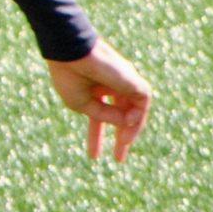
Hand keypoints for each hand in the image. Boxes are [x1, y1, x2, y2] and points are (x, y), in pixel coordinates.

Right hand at [46, 39, 153, 162]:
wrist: (71, 53)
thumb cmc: (70, 76)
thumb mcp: (82, 104)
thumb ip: (103, 116)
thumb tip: (127, 123)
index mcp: (96, 89)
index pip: (101, 116)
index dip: (97, 136)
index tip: (95, 157)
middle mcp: (113, 85)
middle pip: (122, 115)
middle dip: (122, 137)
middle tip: (119, 159)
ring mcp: (124, 81)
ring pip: (135, 109)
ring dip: (131, 129)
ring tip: (122, 143)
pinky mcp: (132, 78)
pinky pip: (142, 100)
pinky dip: (137, 114)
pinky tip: (127, 121)